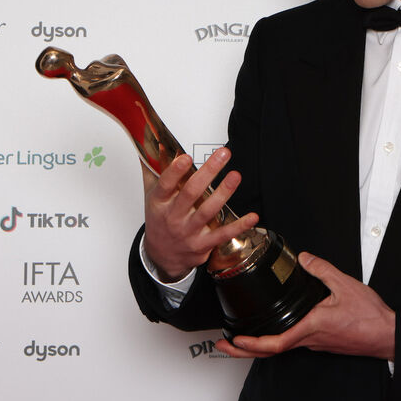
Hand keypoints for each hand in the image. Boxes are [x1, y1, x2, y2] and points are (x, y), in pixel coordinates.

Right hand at [141, 148, 258, 281]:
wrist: (161, 256)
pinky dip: (238, 226)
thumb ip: (152, 170)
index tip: (185, 157)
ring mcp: (189, 231)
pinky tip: (252, 216)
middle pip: (191, 193)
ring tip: (235, 176)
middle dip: (208, 172)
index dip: (175, 171)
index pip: (166, 185)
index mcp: (160, 202)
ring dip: (223, 193)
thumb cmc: (159, 220)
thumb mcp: (150, 195)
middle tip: (222, 154)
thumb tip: (149, 144)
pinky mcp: (203, 244)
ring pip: (208, 211)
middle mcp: (174, 216)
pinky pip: (222, 234)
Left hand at [215, 253, 395, 360]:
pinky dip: (275, 341)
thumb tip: (304, 258)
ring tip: (241, 339)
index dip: (252, 344)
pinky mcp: (322, 342)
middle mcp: (310, 340)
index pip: (276, 343)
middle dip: (244, 351)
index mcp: (312, 327)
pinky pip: (293, 343)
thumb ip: (323, 270)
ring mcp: (315, 344)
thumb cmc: (370, 317)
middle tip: (224, 345)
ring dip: (258, 346)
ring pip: (281, 348)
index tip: (235, 341)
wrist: (387, 335)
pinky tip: (271, 331)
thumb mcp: (346, 285)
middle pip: (271, 351)